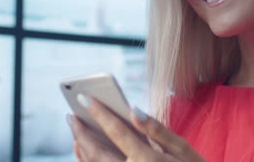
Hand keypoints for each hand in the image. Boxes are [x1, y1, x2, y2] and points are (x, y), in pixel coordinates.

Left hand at [68, 94, 204, 161]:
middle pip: (97, 153)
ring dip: (81, 149)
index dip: (99, 113)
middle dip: (81, 133)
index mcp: (147, 161)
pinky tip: (85, 152)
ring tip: (75, 132)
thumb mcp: (182, 149)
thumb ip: (157, 130)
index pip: (117, 132)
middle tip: (71, 115)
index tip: (84, 98)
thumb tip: (133, 111)